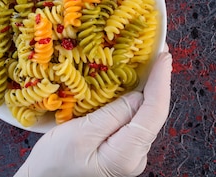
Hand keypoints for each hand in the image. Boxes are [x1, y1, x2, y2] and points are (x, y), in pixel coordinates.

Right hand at [14, 51, 172, 176]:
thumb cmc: (52, 166)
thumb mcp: (79, 134)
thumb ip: (112, 114)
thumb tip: (138, 94)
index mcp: (127, 154)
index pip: (154, 112)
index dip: (161, 81)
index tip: (164, 55)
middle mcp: (135, 156)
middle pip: (152, 112)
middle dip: (156, 80)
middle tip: (156, 50)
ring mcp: (130, 154)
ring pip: (143, 115)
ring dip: (146, 88)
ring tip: (147, 60)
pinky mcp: (121, 149)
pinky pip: (133, 120)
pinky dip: (134, 99)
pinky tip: (132, 83)